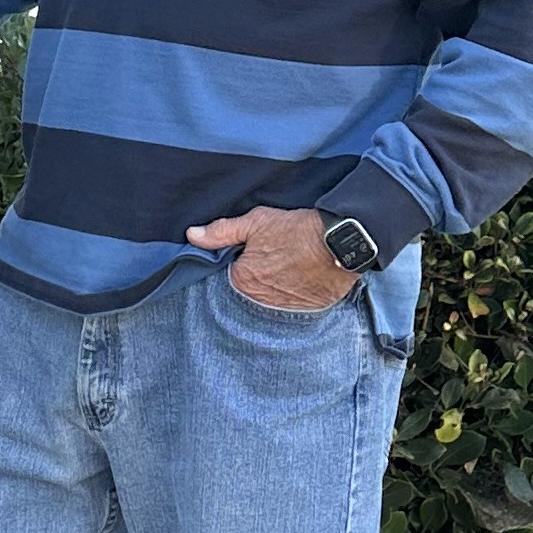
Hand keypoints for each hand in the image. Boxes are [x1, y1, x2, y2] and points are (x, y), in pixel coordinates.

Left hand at [186, 207, 349, 309]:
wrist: (341, 241)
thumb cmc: (296, 230)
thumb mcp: (256, 222)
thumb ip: (221, 231)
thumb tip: (191, 235)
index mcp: (243, 281)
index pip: (231, 276)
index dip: (240, 262)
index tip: (253, 252)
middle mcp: (261, 301)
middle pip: (251, 290)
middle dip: (258, 276)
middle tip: (274, 258)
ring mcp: (286, 308)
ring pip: (272, 299)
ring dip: (276, 287)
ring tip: (289, 266)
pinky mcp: (308, 310)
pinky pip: (294, 305)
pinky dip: (295, 293)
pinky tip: (302, 277)